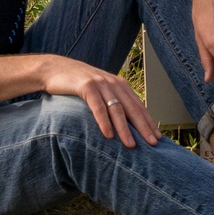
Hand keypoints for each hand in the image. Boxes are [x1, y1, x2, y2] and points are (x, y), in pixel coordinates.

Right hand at [40, 55, 158, 146]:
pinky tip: (108, 135)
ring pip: (117, 110)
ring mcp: (101, 84)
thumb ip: (111, 102)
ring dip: (125, 129)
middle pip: (132, 109)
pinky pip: (98, 107)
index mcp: (120, 85)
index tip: (158, 138)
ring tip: (131, 145)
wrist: (55, 68)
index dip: (149, 122)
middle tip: (152, 144)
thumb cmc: (78, 84)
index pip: (138, 106)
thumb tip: (124, 124)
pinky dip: (104, 122)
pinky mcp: (87, 86)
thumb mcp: (99, 92)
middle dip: (144, 127)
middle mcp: (114, 83)